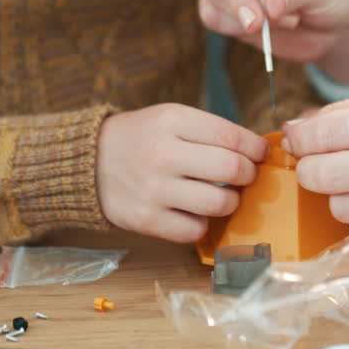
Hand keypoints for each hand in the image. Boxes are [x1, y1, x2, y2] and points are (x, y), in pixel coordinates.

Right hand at [96, 104, 268, 242]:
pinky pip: (196, 230)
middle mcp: (163, 154)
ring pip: (220, 203)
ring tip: (221, 195)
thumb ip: (211, 131)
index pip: (233, 137)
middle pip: (233, 170)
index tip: (260, 154)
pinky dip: (202, 223)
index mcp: (172, 121)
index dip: (256, 149)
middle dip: (249, 175)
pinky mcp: (146, 220)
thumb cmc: (142, 139)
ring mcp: (154, 190)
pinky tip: (194, 211)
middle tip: (243, 176)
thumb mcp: (171, 118)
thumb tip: (258, 152)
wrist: (89, 162)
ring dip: (230, 201)